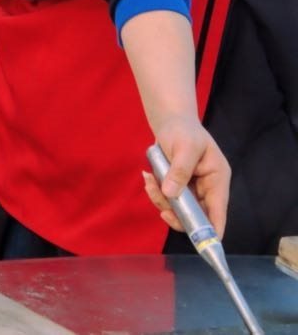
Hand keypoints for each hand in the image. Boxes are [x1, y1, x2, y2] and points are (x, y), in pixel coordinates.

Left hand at [141, 115, 229, 235]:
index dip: (211, 230)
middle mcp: (207, 189)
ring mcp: (192, 189)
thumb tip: (171, 195)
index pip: (218, 211)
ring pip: (177, 208)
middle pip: (196, 215)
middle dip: (176, 214)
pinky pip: (166, 198)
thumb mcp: (184, 147)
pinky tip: (148, 176)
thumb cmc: (183, 131)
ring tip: (149, 180)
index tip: (202, 244)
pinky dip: (155, 191)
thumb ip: (179, 171)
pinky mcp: (177, 187)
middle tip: (162, 210)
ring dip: (161, 200)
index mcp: (217, 180)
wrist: (171, 121)